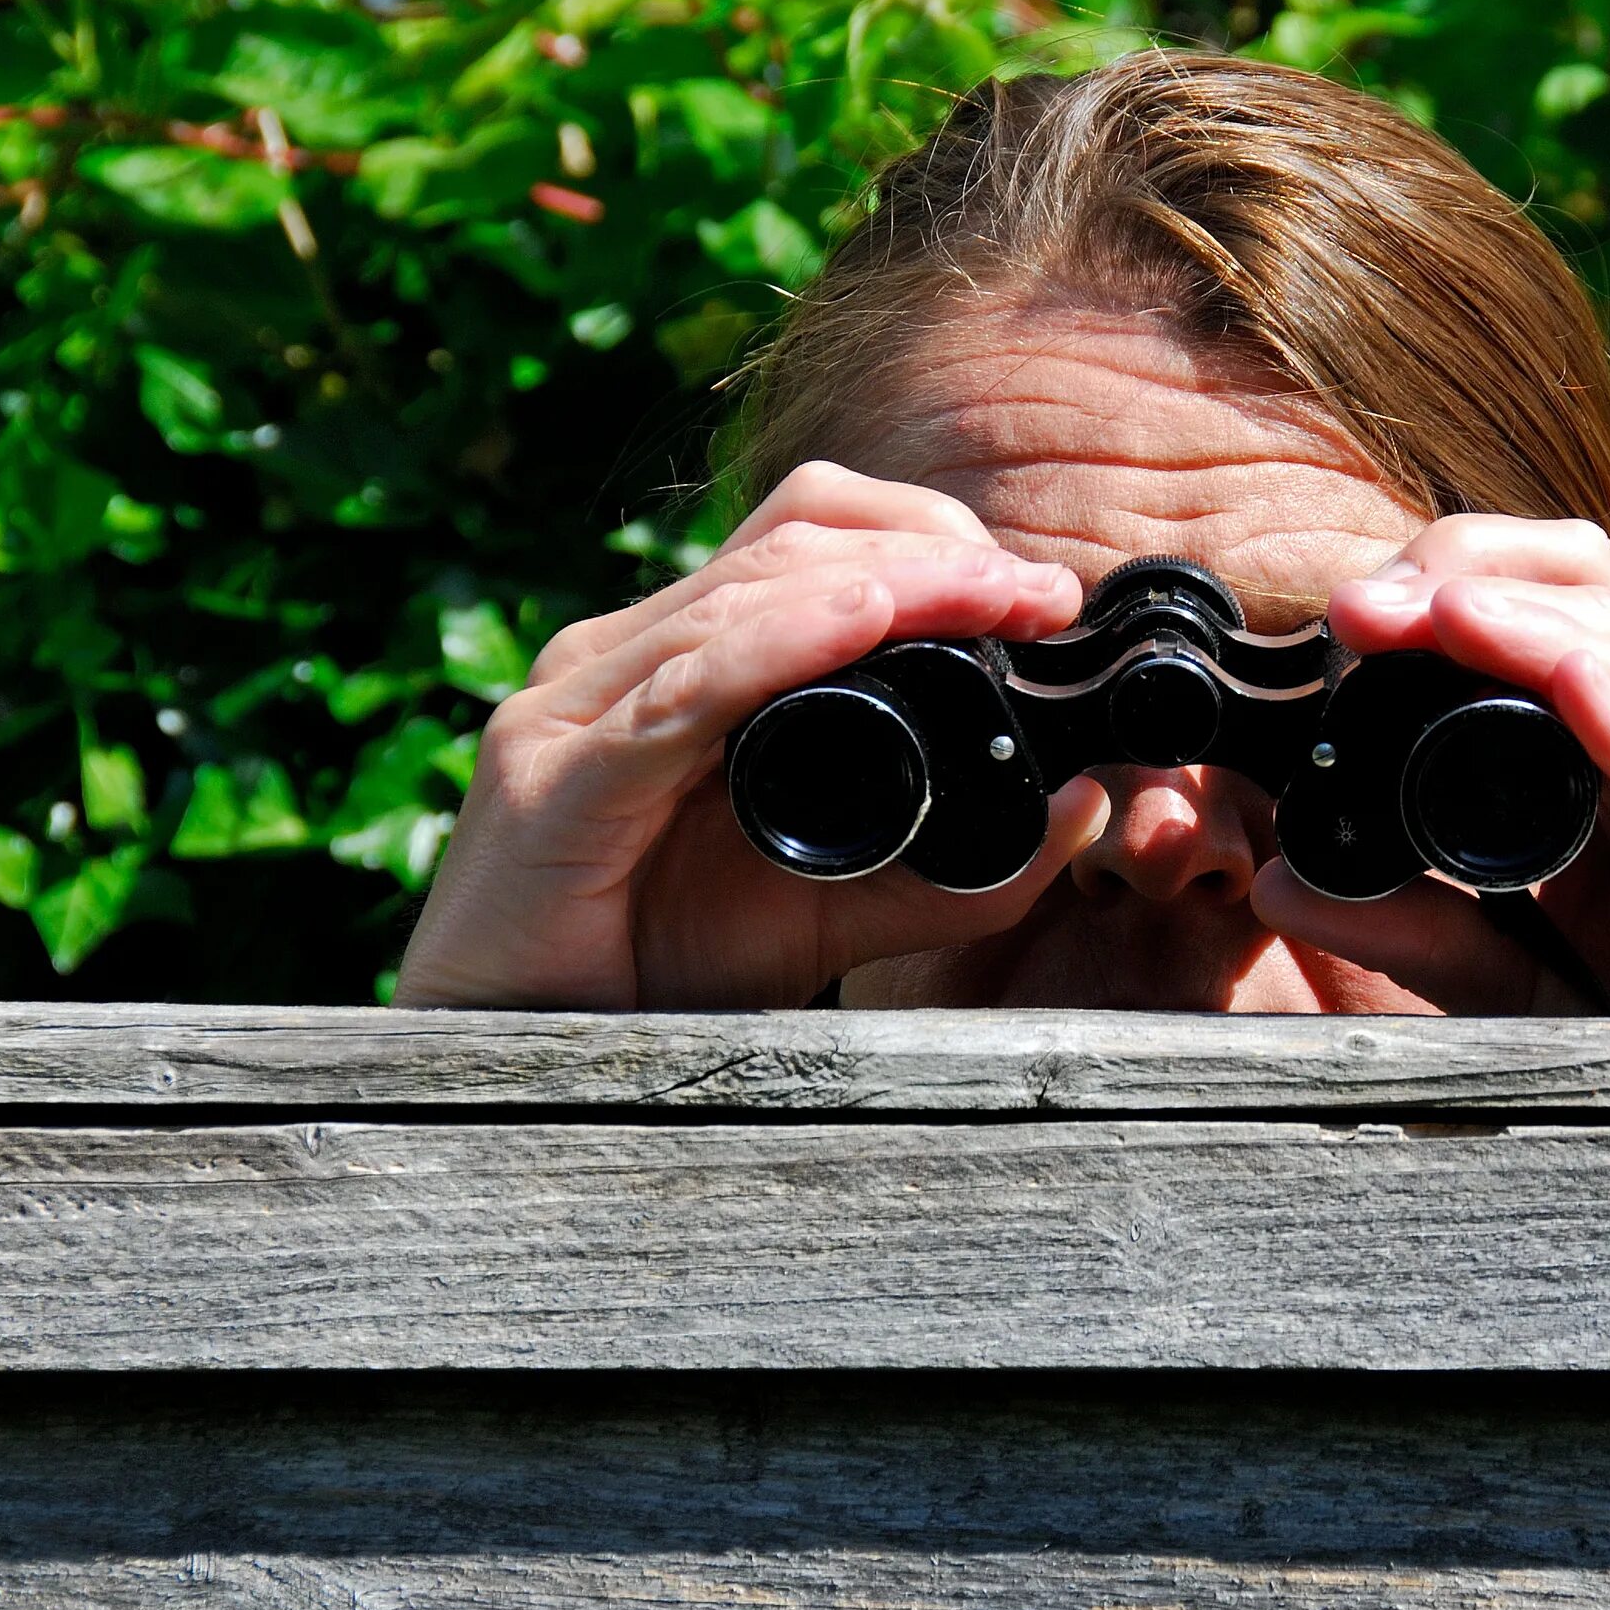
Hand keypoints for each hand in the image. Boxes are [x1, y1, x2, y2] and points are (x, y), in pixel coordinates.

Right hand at [395, 463, 1109, 1010]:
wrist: (527, 1070)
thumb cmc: (657, 978)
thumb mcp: (837, 907)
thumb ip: (955, 868)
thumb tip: (1083, 807)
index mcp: (683, 662)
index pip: (810, 538)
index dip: (930, 541)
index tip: (1043, 593)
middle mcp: (622, 658)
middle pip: (790, 539)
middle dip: (933, 550)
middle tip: (1044, 593)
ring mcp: (576, 705)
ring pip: (747, 592)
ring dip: (891, 582)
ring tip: (997, 595)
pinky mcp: (551, 773)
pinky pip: (683, 684)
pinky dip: (781, 641)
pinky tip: (863, 621)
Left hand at [1251, 515, 1609, 1015]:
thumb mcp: (1512, 996)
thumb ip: (1415, 933)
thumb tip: (1280, 877)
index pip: (1564, 635)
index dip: (1459, 598)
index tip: (1350, 612)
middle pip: (1604, 625)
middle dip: (1477, 590)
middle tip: (1363, 604)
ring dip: (1533, 636)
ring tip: (1438, 610)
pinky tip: (1572, 682)